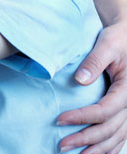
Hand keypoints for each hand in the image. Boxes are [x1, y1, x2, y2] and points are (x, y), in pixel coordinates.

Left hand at [57, 21, 126, 153]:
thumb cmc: (118, 38)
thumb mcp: (107, 44)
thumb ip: (94, 61)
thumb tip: (80, 80)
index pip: (104, 110)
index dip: (82, 117)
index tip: (60, 120)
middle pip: (110, 128)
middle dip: (86, 139)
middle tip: (62, 145)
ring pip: (118, 136)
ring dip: (98, 149)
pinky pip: (122, 134)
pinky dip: (111, 147)